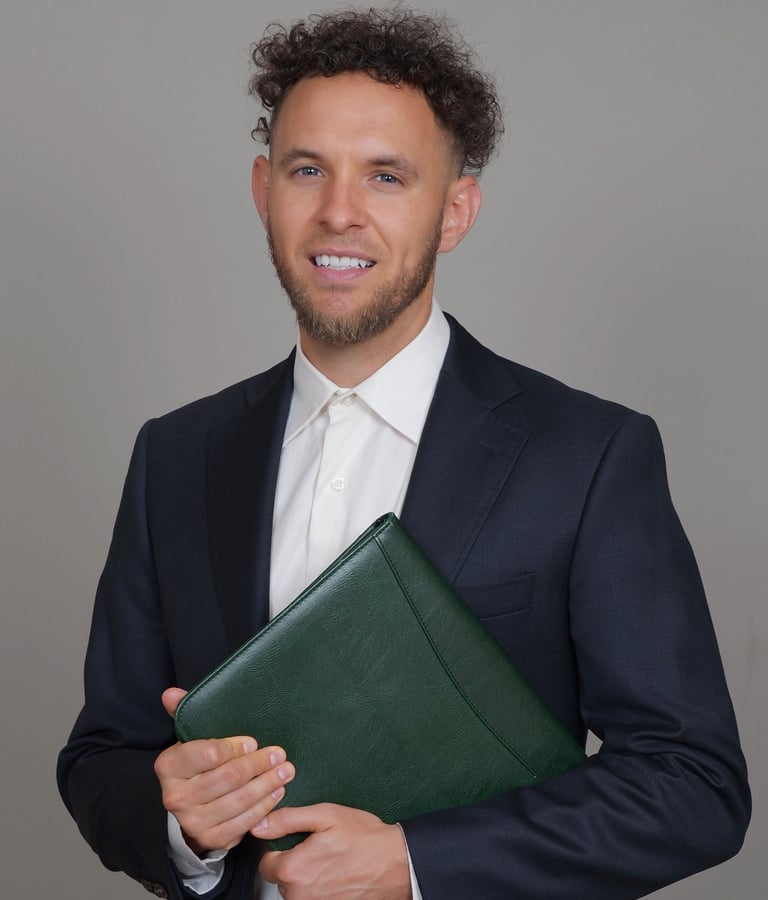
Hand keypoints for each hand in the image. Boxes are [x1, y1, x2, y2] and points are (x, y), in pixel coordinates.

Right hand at [154, 687, 294, 853]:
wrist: (190, 807)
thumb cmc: (197, 764)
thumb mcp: (191, 738)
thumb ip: (184, 712)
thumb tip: (170, 693)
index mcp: (168, 766)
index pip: (206, 753)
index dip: (234, 748)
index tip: (253, 742)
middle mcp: (176, 797)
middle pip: (228, 777)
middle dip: (258, 764)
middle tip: (279, 754)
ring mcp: (193, 821)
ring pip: (240, 800)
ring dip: (268, 784)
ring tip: (285, 770)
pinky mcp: (212, 838)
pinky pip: (245, 822)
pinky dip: (265, 805)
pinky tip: (277, 791)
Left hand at [258, 803, 411, 899]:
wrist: (397, 864)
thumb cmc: (365, 839)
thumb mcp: (326, 816)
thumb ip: (288, 820)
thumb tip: (260, 824)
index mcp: (293, 869)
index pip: (266, 863)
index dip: (280, 848)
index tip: (297, 841)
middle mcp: (299, 895)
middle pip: (282, 878)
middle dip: (295, 863)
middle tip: (320, 847)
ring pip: (298, 891)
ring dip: (308, 877)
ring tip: (332, 860)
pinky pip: (314, 899)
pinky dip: (321, 889)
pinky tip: (338, 876)